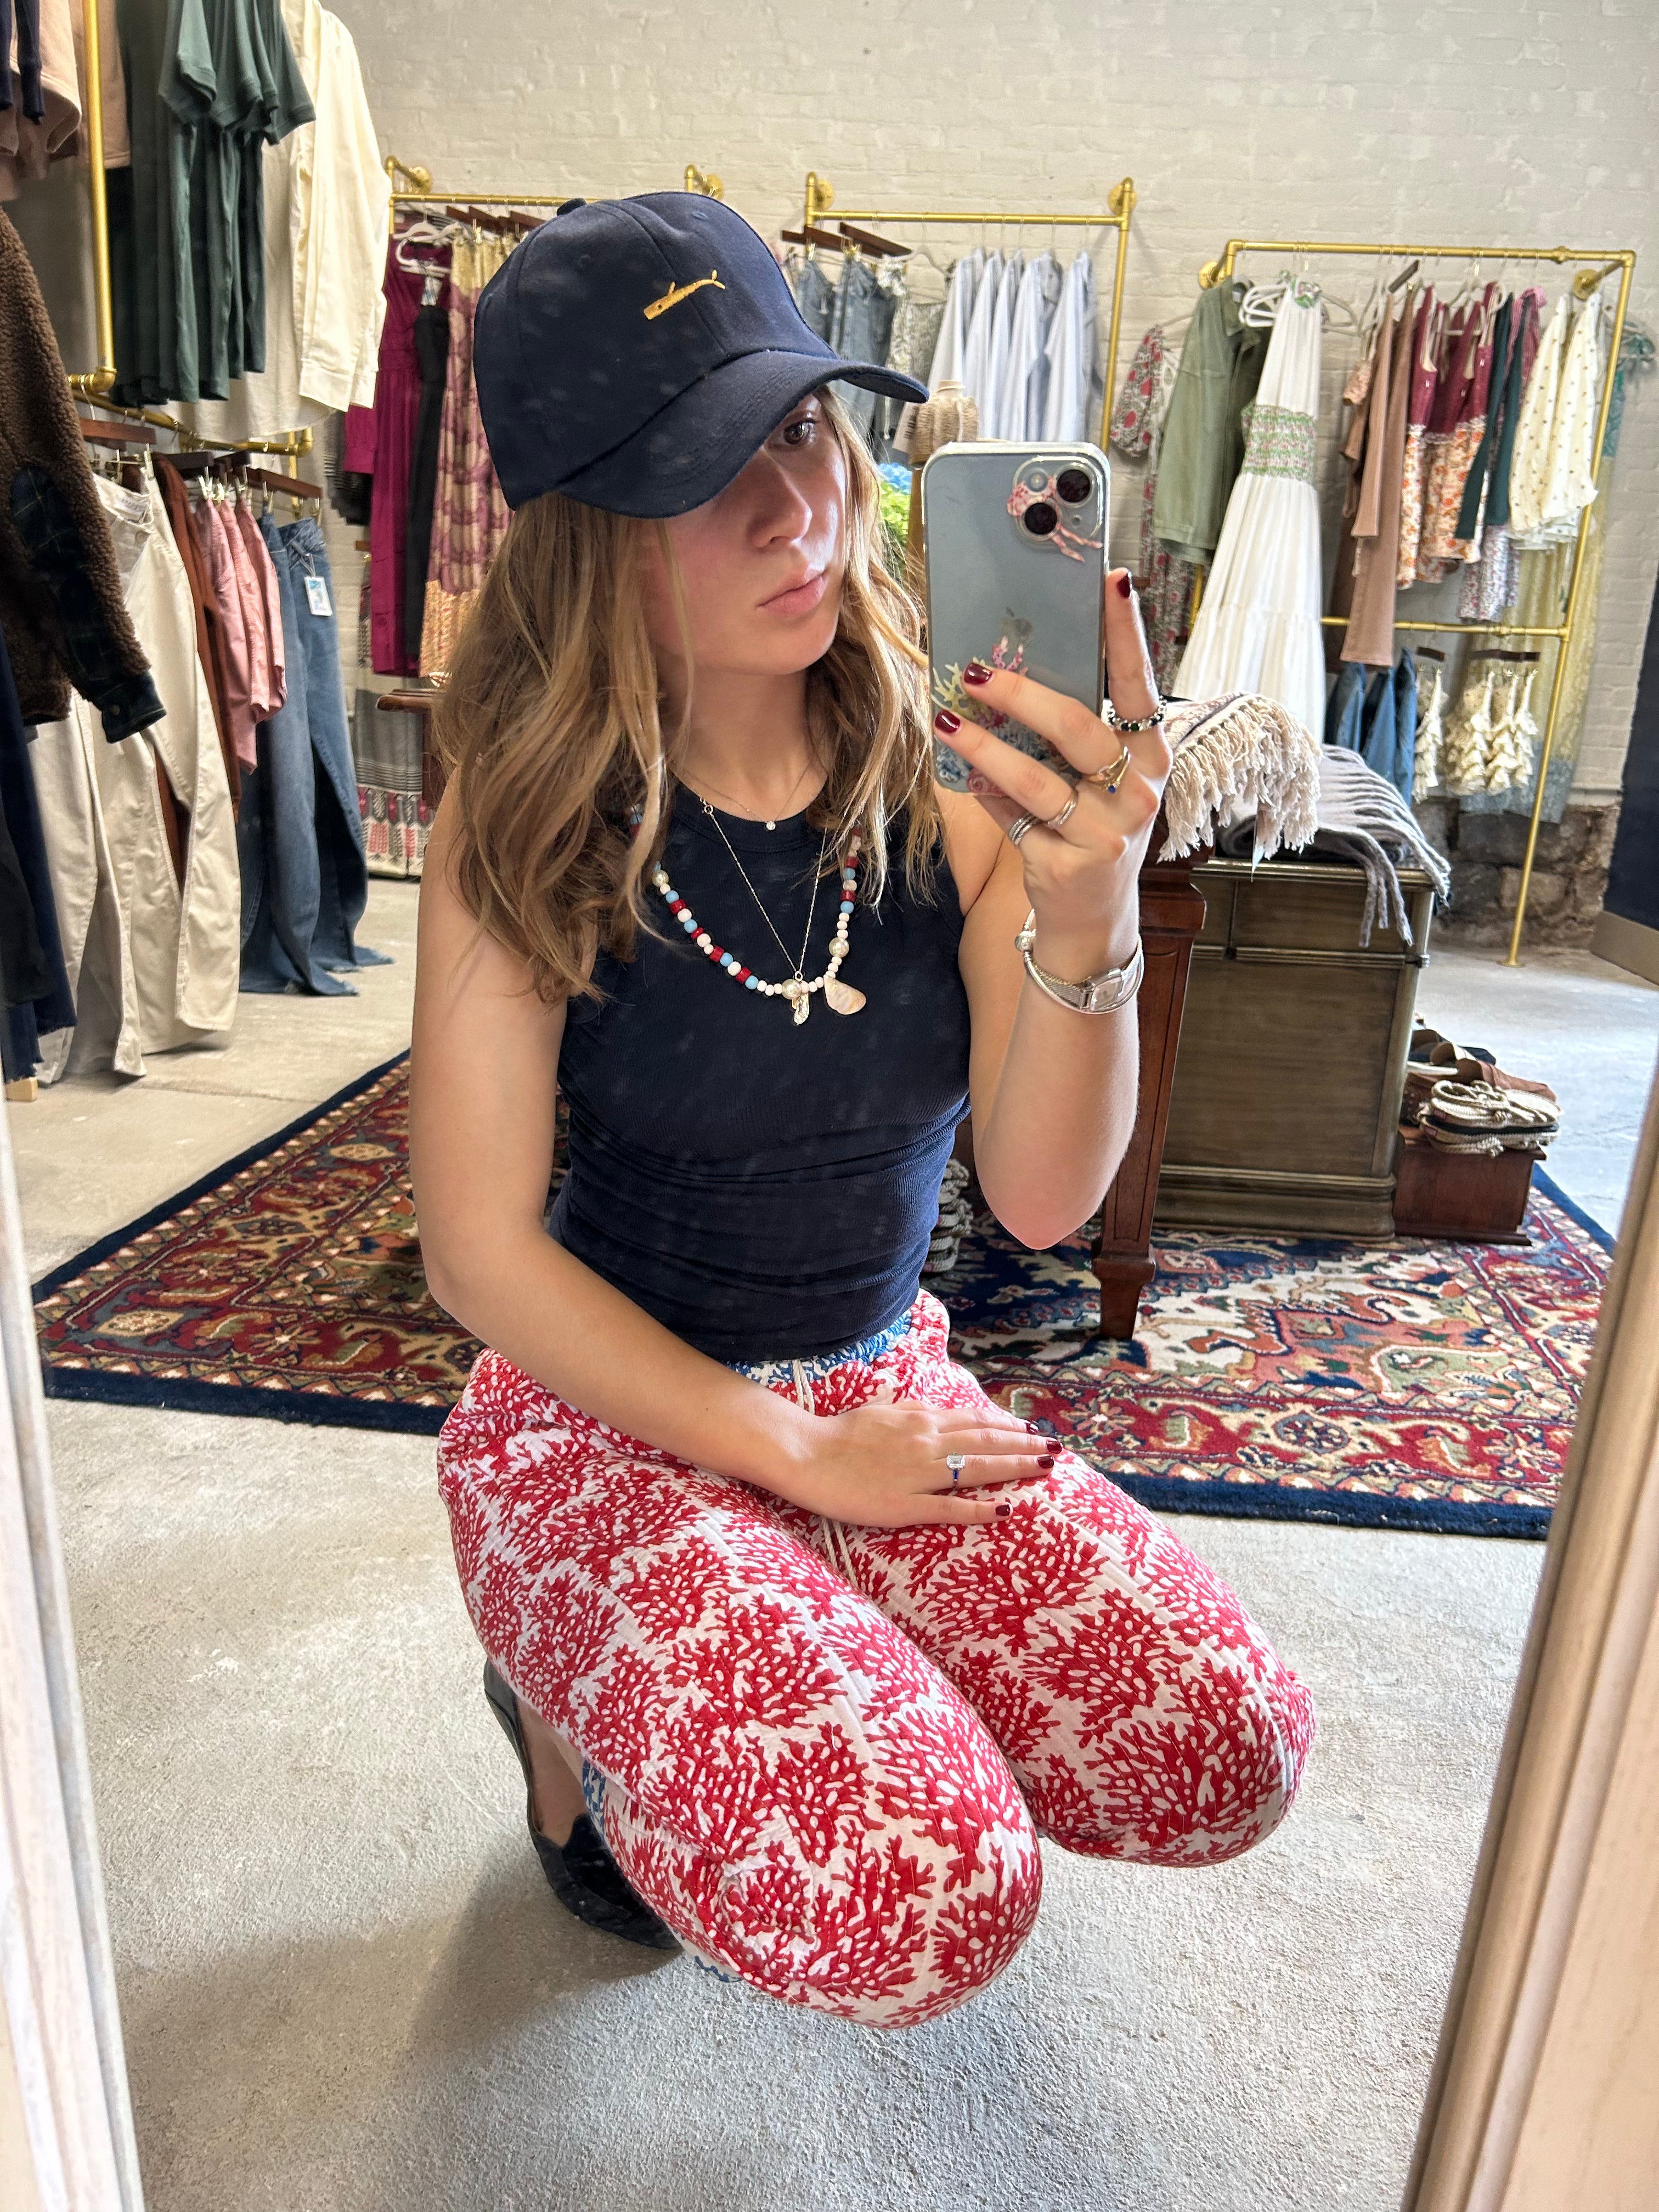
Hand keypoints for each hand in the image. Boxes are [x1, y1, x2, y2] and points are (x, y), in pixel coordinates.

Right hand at [775, 1396, 1055, 1528]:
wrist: (804, 1454)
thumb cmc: (836, 1435)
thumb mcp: (877, 1412)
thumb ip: (905, 1410)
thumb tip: (922, 1406)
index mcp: (920, 1419)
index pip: (975, 1421)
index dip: (1007, 1426)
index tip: (1031, 1429)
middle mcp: (927, 1441)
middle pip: (987, 1442)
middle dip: (1026, 1445)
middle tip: (1058, 1449)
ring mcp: (918, 1474)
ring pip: (978, 1468)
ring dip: (1016, 1467)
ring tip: (1046, 1468)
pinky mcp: (904, 1504)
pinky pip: (950, 1508)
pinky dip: (980, 1509)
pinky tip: (1006, 1509)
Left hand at [934, 568, 1172, 975]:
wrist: (1094, 918)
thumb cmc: (1093, 827)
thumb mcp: (1102, 779)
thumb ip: (1076, 731)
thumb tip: (1015, 665)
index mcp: (1153, 755)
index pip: (1139, 684)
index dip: (1127, 633)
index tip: (1112, 579)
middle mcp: (1139, 791)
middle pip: (1077, 727)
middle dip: (1021, 694)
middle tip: (975, 671)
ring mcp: (1106, 833)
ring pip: (1037, 779)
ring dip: (984, 747)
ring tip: (947, 721)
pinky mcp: (1069, 866)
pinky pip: (1015, 819)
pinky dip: (988, 795)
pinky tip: (967, 776)